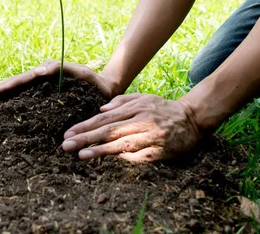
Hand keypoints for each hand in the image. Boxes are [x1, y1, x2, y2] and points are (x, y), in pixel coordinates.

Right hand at [0, 59, 120, 98]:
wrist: (106, 88)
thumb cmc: (95, 82)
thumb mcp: (81, 73)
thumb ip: (61, 70)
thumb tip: (38, 70)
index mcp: (46, 73)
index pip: (20, 80)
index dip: (3, 87)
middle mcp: (41, 76)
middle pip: (14, 82)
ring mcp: (41, 84)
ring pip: (16, 87)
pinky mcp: (44, 93)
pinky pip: (24, 93)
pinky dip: (11, 95)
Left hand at [61, 94, 201, 161]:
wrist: (193, 119)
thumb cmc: (163, 108)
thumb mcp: (144, 98)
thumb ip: (122, 102)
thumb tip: (100, 110)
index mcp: (136, 108)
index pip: (105, 118)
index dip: (86, 126)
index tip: (68, 133)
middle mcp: (142, 121)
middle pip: (109, 131)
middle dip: (86, 138)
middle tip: (66, 145)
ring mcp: (151, 137)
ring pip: (122, 144)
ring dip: (100, 150)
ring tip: (82, 155)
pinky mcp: (160, 152)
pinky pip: (138, 157)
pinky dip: (123, 158)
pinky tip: (108, 160)